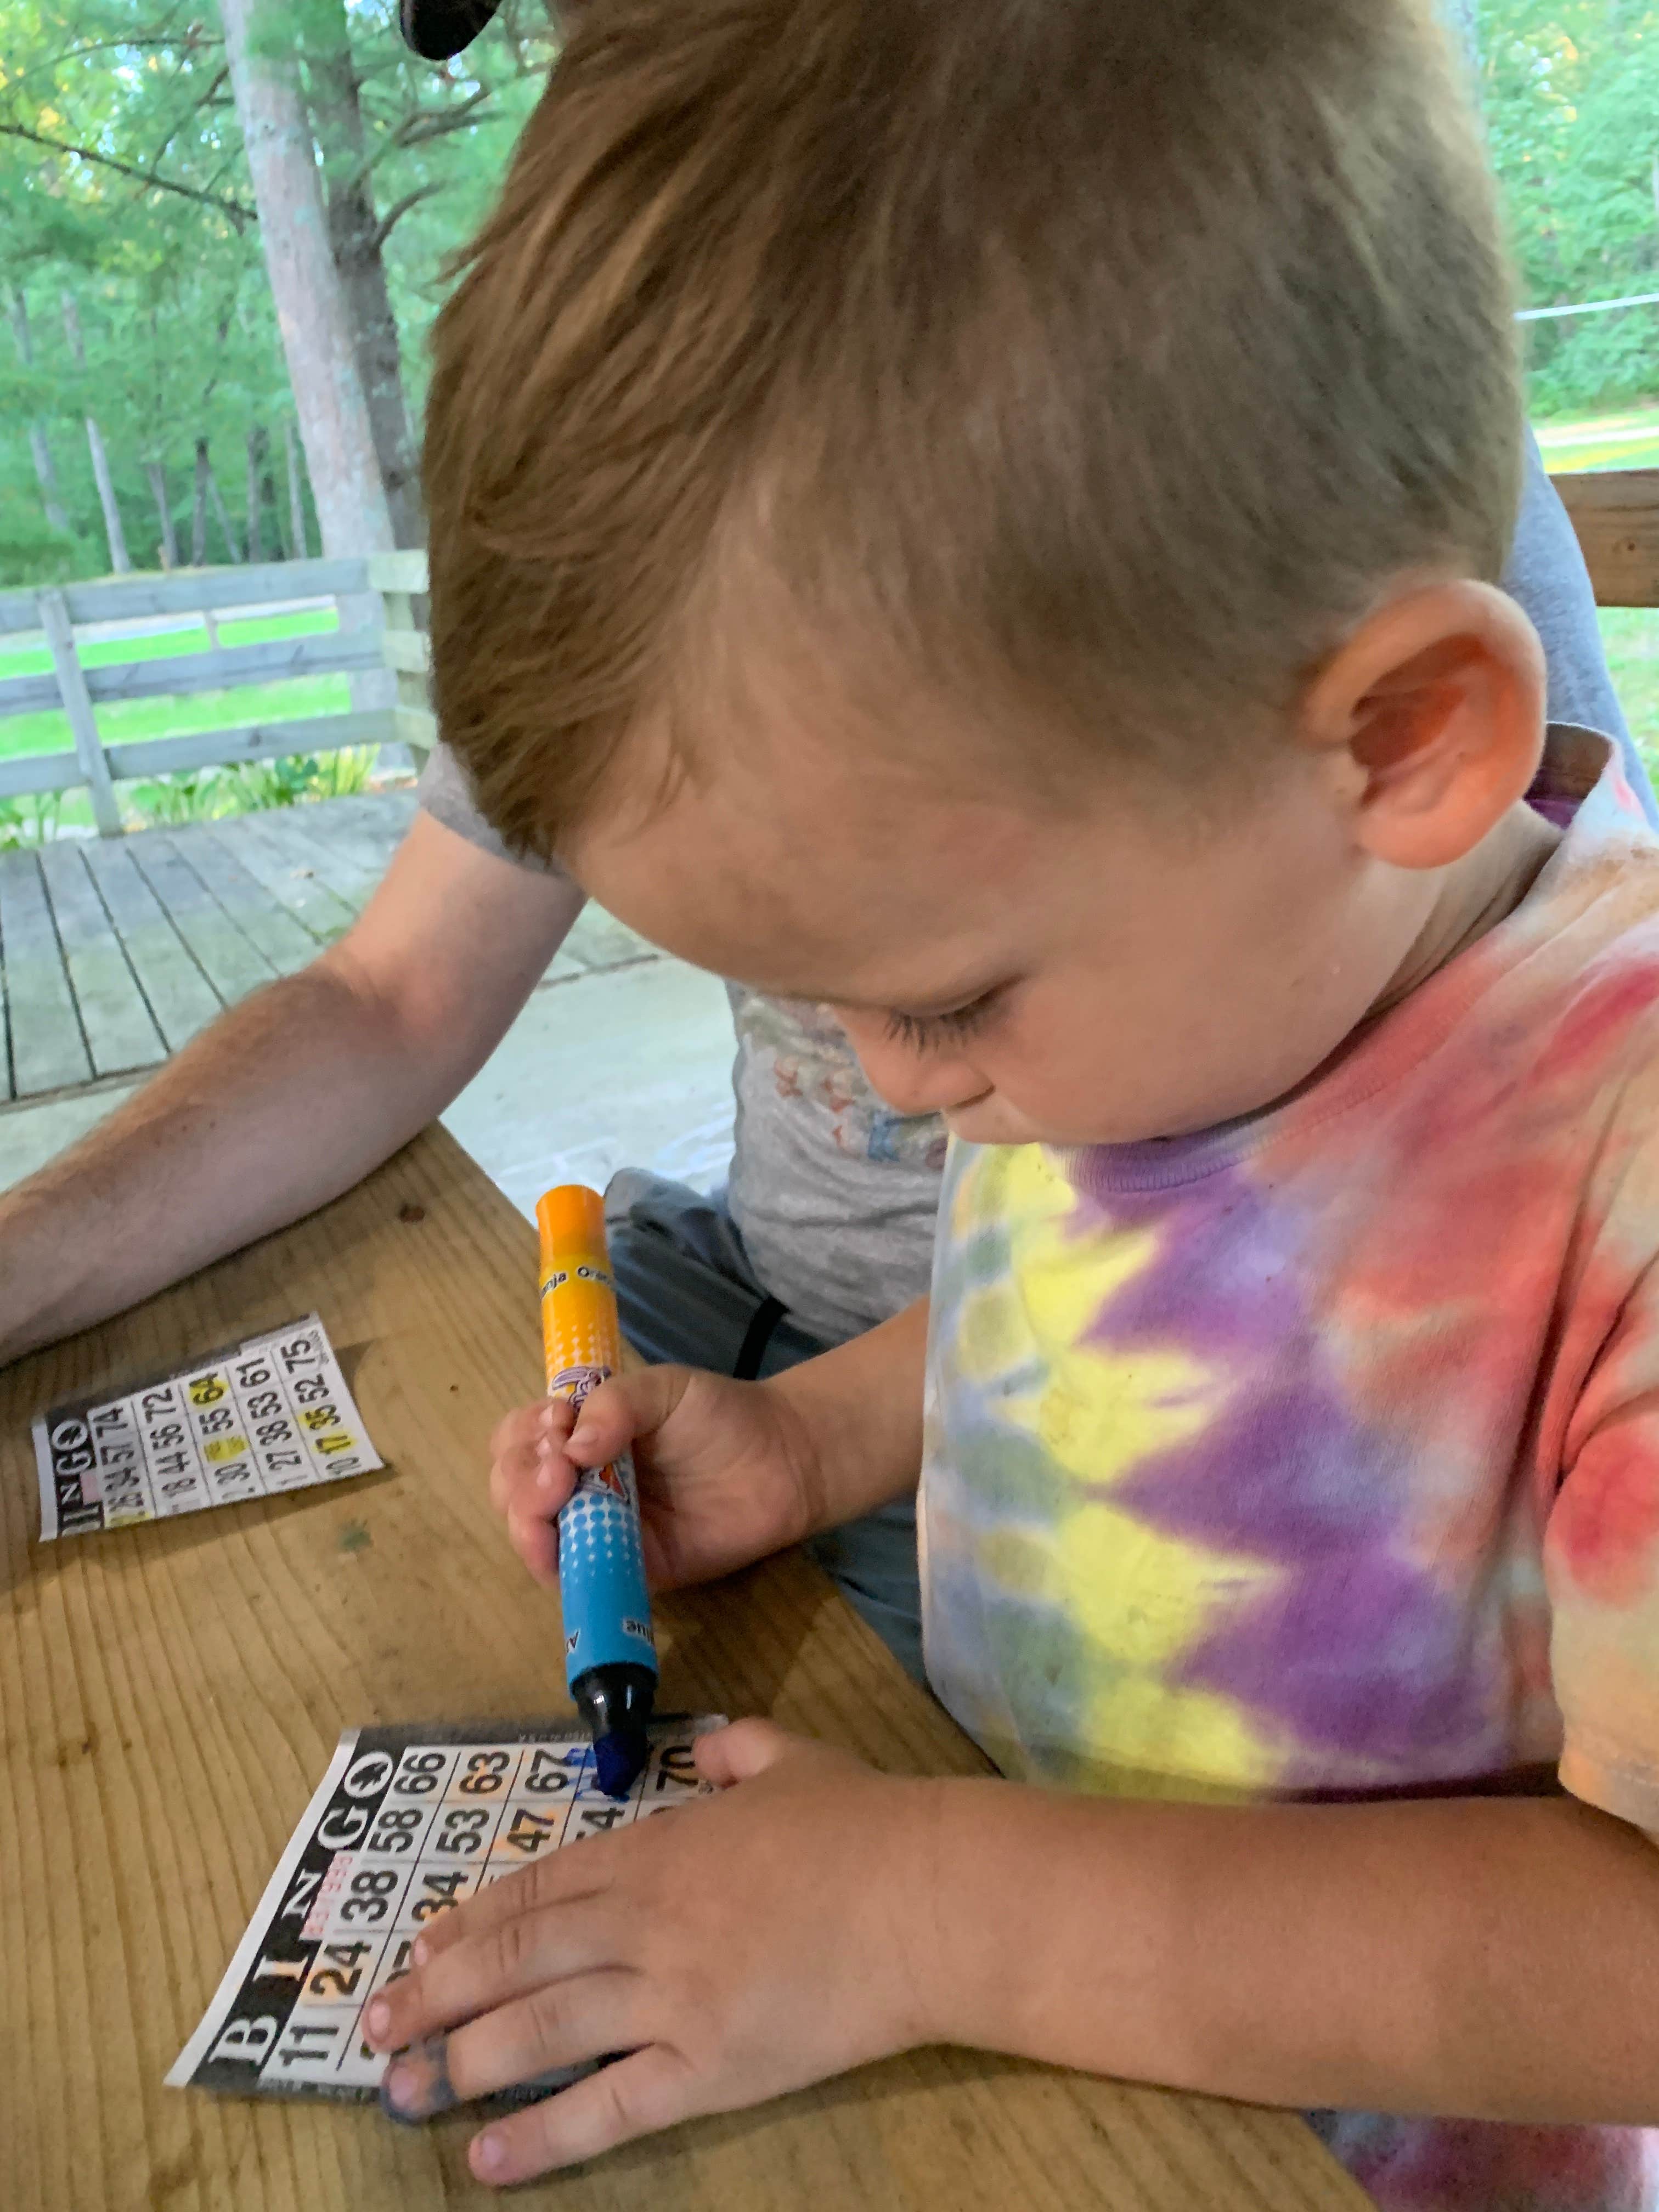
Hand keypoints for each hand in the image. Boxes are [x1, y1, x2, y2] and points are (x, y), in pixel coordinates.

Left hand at [364, 1721, 945, 2182]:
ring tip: (401, 2089)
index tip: (421, 1947)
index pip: (541, 1887)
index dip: (474, 1920)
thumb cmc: (866, 1824)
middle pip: (518, 1957)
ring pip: (540, 2030)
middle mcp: (645, 1921)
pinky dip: (541, 2135)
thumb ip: (740, 1751)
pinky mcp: (708, 2066)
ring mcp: (671, 1995)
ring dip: (461, 2061)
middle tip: (374, 2025)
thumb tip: (712, 1748)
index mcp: (660, 1847)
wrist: (928, 1895)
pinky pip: (608, 2107)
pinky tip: (486, 2158)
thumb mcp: (794, 1758)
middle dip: (437, 1991)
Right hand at [489, 1366, 819, 1589]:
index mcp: (579, 1435)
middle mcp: (579, 1483)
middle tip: (558, 1465)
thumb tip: (570, 1448)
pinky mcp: (625, 1569)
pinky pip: (574, 1578)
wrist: (783, 1462)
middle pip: (512, 1487)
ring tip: (558, 1495)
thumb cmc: (721, 1416)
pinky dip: (554, 1565)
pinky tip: (559, 1545)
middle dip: (519, 1476)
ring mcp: (598, 1528)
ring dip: (526, 1518)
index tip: (557, 1423)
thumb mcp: (662, 1388)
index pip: (519, 1438)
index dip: (523, 1435)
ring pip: (531, 1534)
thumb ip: (615, 1405)